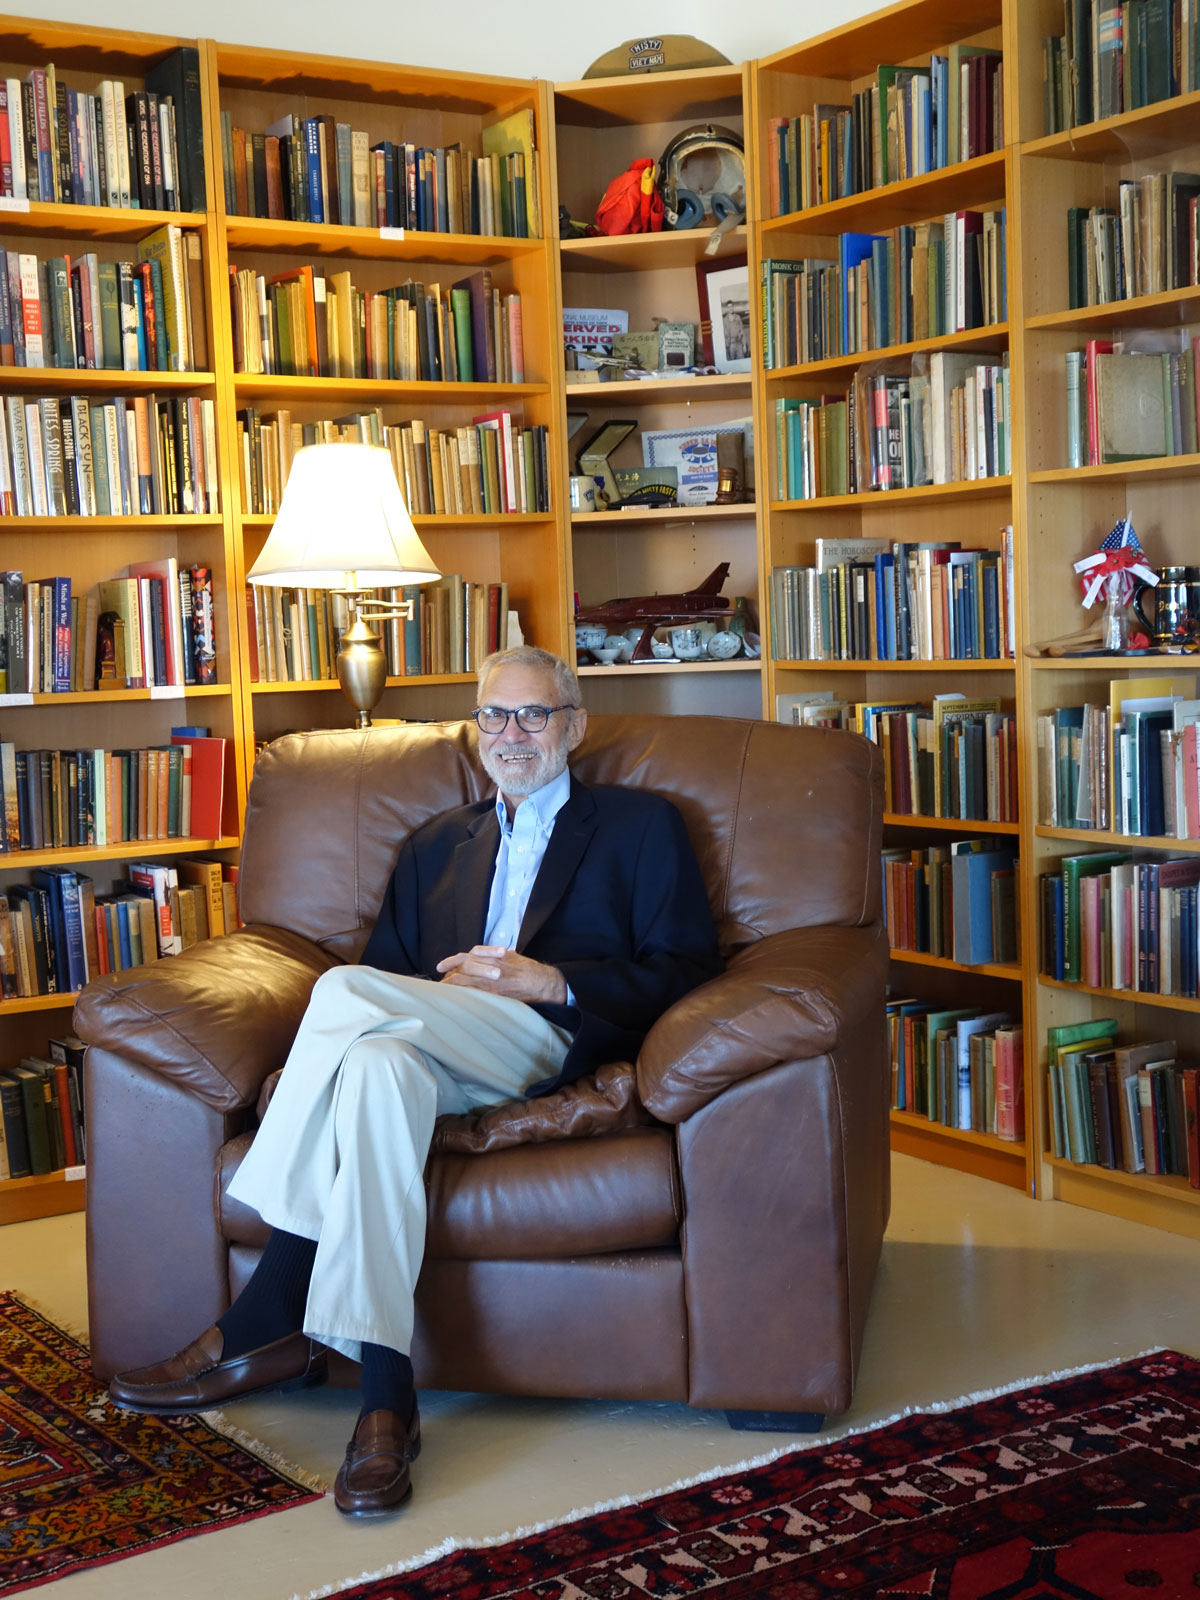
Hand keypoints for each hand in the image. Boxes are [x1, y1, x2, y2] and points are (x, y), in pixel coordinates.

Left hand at [436, 946, 567, 1003]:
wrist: (542, 983)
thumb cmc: (528, 969)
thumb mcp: (511, 955)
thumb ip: (496, 954)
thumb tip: (484, 955)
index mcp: (493, 956)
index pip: (465, 957)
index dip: (450, 961)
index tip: (441, 966)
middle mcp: (490, 968)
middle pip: (461, 970)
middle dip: (447, 976)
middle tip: (440, 980)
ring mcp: (491, 983)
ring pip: (464, 983)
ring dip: (451, 987)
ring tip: (444, 990)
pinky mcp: (495, 996)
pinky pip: (473, 996)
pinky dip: (462, 996)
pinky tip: (456, 999)